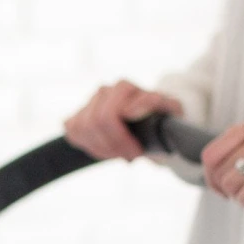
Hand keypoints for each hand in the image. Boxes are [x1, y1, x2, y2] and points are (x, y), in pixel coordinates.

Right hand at [63, 81, 184, 160]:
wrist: (152, 121)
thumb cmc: (161, 117)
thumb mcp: (170, 110)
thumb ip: (156, 103)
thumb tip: (128, 110)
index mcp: (123, 87)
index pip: (107, 116)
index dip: (120, 140)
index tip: (137, 153)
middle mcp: (104, 91)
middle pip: (93, 124)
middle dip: (111, 146)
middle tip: (129, 156)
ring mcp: (88, 103)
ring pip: (80, 130)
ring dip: (100, 148)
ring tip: (118, 153)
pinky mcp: (77, 116)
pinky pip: (72, 133)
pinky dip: (88, 147)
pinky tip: (105, 149)